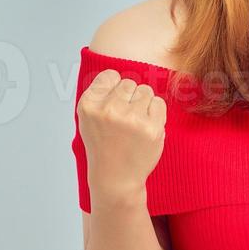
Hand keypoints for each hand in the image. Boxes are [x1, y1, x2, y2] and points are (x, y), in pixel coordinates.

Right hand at [76, 70, 166, 203]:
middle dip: (129, 97)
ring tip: (134, 124)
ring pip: (145, 91)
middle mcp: (108, 110)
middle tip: (124, 119)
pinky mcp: (152, 128)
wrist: (115, 177)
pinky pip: (159, 102)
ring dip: (143, 104)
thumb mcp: (89, 118)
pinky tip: (145, 127)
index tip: (112, 105)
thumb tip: (119, 72)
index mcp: (89, 105)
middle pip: (129, 83)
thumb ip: (100, 94)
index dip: (114, 89)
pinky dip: (155, 113)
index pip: (109, 76)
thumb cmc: (103, 145)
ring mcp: (131, 119)